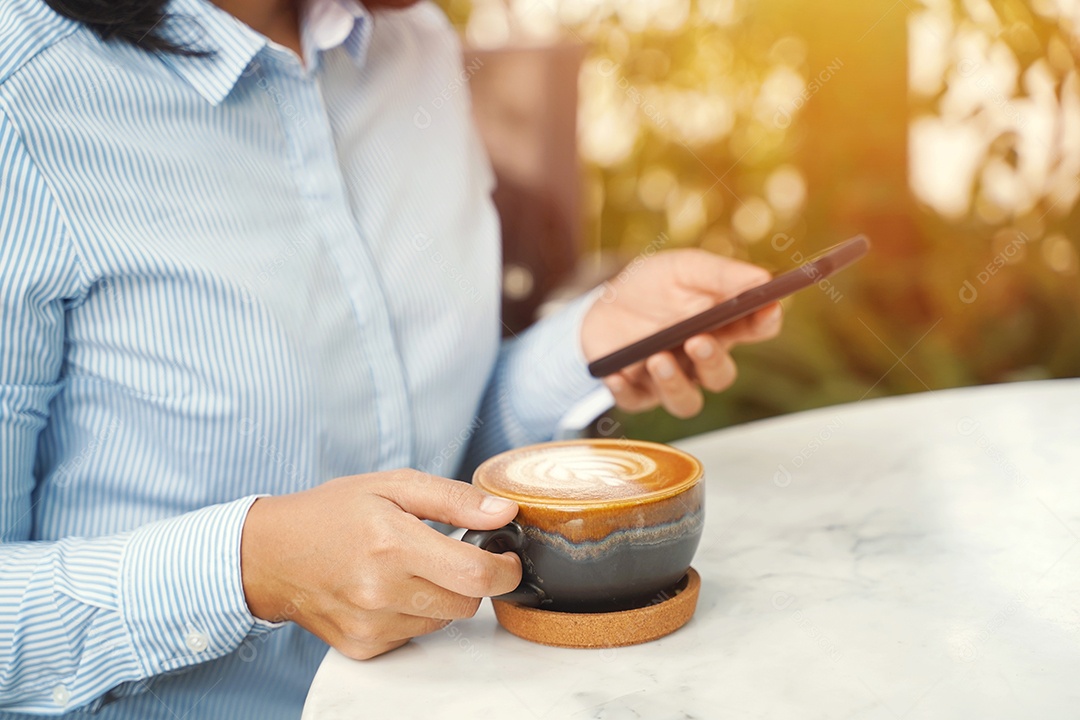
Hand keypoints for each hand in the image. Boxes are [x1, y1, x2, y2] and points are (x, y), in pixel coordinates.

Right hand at [240, 471, 520, 659]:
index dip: (504, 568)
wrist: (270, 555)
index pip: (476, 575)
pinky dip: (414, 614)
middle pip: (467, 603)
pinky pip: (415, 635)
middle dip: (472, 580)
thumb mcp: (392, 485)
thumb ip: (453, 499)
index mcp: (393, 544)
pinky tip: (388, 590)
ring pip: (443, 620)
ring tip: (409, 568)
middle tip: (450, 555)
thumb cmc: (331, 513)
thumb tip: (502, 513)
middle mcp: (382, 591)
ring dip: (441, 596)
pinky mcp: (363, 646)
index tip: (505, 557)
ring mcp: (371, 624)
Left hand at [581, 249, 781, 417]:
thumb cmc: (651, 286)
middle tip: (697, 341)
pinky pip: (634, 402)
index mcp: (722, 326)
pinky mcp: (635, 391)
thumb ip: (719, 274)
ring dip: (674, 384)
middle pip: (721, 374)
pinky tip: (616, 374)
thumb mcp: (682, 268)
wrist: (603, 303)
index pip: (757, 329)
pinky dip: (625, 390)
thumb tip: (762, 278)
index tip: (766, 308)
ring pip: (686, 401)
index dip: (766, 321)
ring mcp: (670, 379)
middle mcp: (700, 359)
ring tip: (658, 358)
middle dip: (712, 361)